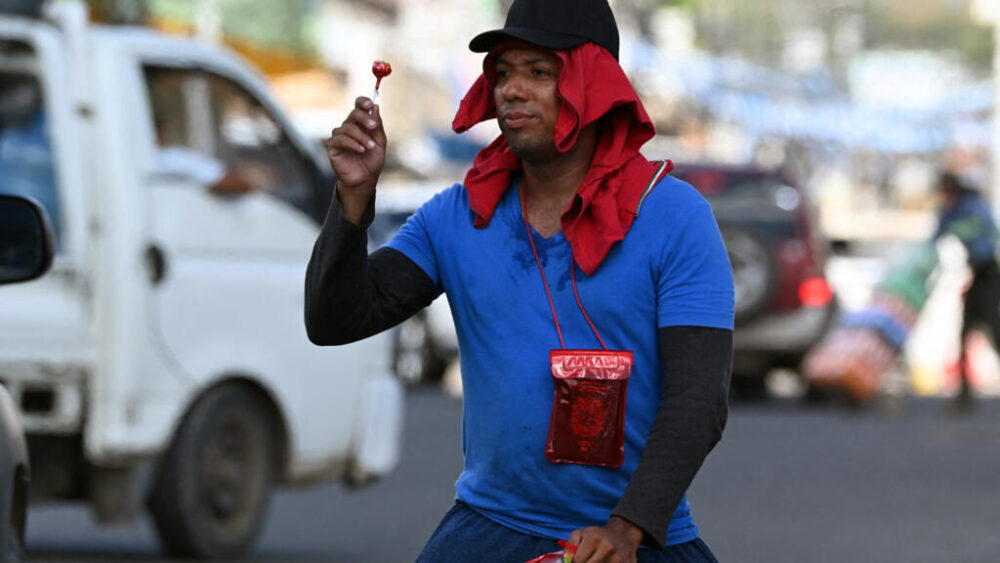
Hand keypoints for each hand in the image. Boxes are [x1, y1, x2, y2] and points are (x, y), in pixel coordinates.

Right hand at [325, 97, 386, 220]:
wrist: (365, 179)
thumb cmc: (372, 161)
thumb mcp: (380, 143)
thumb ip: (377, 126)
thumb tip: (375, 107)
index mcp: (361, 123)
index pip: (358, 106)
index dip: (363, 102)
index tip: (370, 104)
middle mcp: (349, 127)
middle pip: (353, 114)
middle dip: (364, 118)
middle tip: (373, 127)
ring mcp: (339, 136)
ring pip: (348, 128)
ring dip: (362, 137)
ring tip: (370, 148)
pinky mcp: (332, 146)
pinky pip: (340, 139)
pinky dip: (352, 143)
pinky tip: (361, 150)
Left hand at [569, 517, 642, 562]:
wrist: (623, 535)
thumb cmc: (598, 536)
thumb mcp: (581, 534)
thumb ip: (570, 547)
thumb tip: (563, 561)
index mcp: (594, 539)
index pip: (577, 561)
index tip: (577, 560)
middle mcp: (607, 549)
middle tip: (587, 560)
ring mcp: (618, 560)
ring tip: (595, 560)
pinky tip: (605, 562)